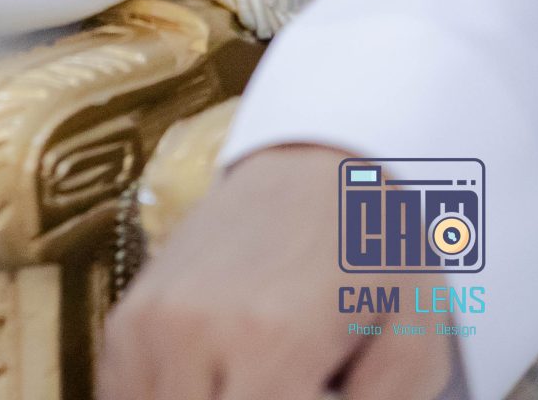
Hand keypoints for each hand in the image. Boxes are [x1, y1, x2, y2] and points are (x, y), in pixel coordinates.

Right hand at [101, 145, 455, 399]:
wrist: (315, 162)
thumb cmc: (373, 251)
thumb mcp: (413, 340)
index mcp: (269, 339)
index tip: (315, 392)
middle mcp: (193, 330)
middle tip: (284, 385)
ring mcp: (148, 322)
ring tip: (243, 385)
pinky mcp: (127, 319)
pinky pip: (123, 395)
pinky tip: (208, 388)